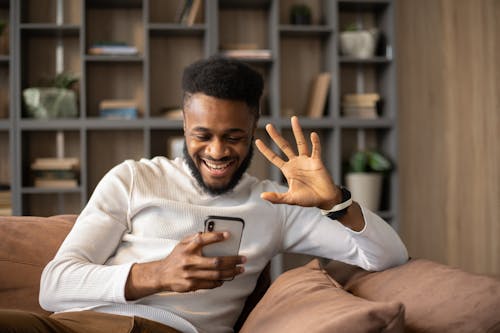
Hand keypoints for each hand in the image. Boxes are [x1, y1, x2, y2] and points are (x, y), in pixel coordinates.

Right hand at [125, 232, 245, 298]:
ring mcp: (190, 275)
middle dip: (232, 260)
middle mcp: (189, 261)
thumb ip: (194, 238)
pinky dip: (220, 281)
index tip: (228, 235)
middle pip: (215, 261)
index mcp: (187, 249)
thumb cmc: (176, 258)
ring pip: (216, 274)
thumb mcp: (182, 244)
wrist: (162, 275)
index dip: (215, 236)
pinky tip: (226, 278)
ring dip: (231, 272)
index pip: (202, 239)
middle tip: (243, 258)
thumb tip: (209, 232)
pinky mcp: (191, 285)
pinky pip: (210, 284)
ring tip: (240, 269)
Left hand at [255, 116, 340, 209]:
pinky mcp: (317, 161)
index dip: (265, 150)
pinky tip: (313, 134)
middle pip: (284, 146)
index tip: (257, 141)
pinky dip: (315, 142)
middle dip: (276, 136)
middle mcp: (296, 162)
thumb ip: (277, 197)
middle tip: (268, 125)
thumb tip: (262, 196)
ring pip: (300, 143)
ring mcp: (306, 160)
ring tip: (293, 119)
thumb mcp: (290, 198)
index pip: (274, 157)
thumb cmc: (308, 199)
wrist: (324, 199)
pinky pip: (316, 150)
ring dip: (297, 131)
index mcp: (288, 170)